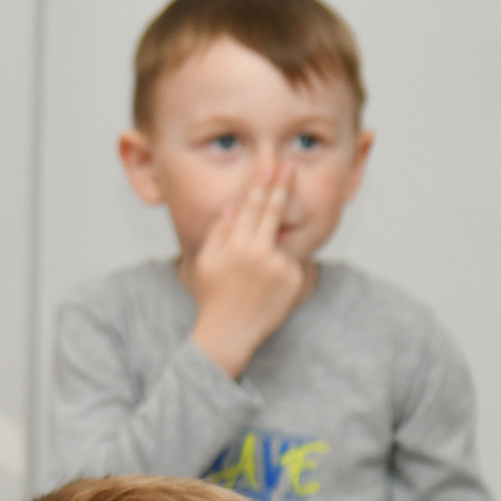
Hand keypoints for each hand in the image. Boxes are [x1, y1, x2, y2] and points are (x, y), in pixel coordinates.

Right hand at [183, 166, 314, 378]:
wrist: (229, 333)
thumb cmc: (214, 297)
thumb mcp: (207, 262)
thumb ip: (219, 232)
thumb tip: (232, 208)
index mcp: (237, 245)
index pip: (253, 206)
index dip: (263, 185)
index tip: (272, 169)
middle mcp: (260, 252)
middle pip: (274, 211)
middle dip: (282, 187)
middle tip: (290, 167)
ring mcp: (279, 266)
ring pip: (281, 241)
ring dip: (274, 243)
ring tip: (258, 265)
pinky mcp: (293, 280)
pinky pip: (290, 264)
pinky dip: (281, 268)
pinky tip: (266, 287)